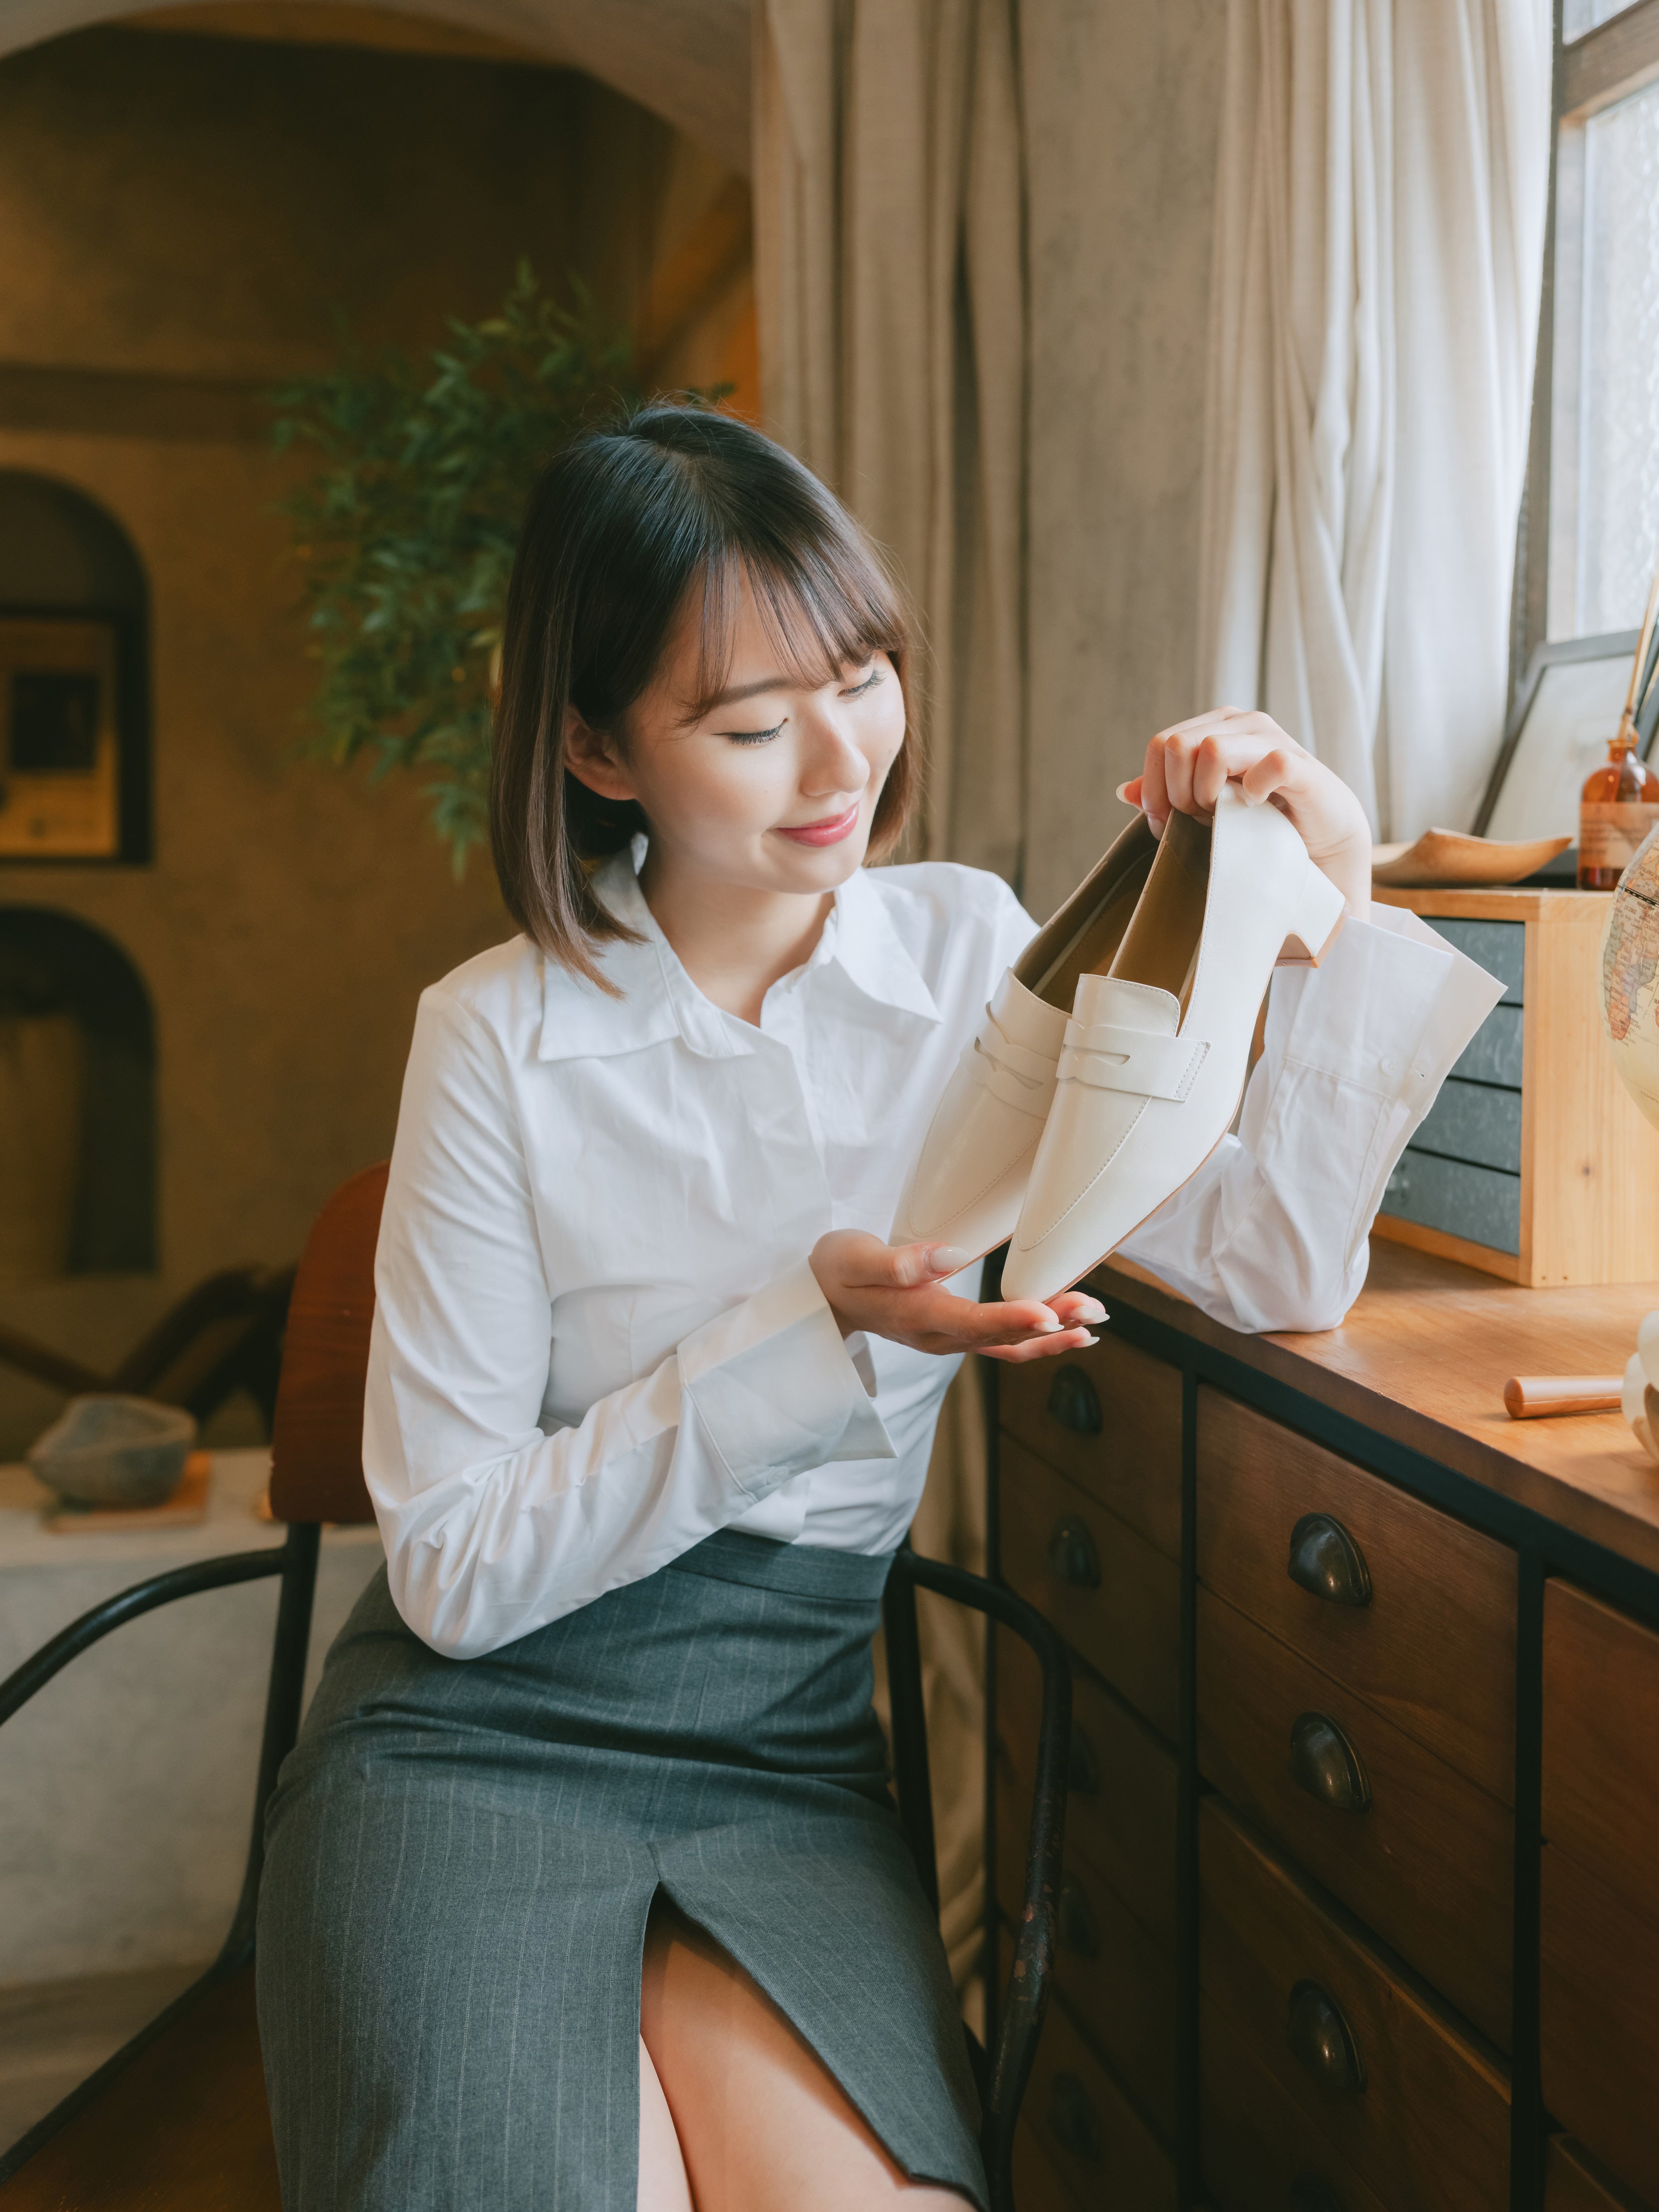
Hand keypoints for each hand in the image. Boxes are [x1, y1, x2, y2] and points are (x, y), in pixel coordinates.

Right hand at [809, 1232, 1104, 1363]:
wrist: (821, 1296)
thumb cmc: (836, 1269)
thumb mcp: (854, 1256)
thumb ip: (899, 1260)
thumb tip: (949, 1256)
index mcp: (914, 1317)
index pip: (971, 1322)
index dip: (1013, 1319)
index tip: (1050, 1313)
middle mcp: (937, 1336)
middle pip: (1002, 1337)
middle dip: (1052, 1325)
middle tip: (1094, 1309)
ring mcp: (947, 1339)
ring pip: (1008, 1345)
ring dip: (1054, 1335)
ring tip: (1095, 1320)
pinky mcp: (954, 1333)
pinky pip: (1002, 1344)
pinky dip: (1039, 1340)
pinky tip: (1071, 1332)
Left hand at [1119, 706, 1371, 917]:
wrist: (1320, 843)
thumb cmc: (1260, 823)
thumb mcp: (1206, 810)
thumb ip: (1168, 797)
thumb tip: (1124, 791)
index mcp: (1214, 727)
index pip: (1160, 744)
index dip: (1156, 789)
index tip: (1170, 821)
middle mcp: (1241, 723)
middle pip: (1176, 745)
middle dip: (1178, 794)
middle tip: (1202, 819)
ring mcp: (1271, 739)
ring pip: (1210, 749)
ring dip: (1207, 795)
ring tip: (1226, 815)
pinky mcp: (1298, 764)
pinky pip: (1264, 765)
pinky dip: (1251, 792)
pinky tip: (1256, 806)